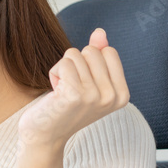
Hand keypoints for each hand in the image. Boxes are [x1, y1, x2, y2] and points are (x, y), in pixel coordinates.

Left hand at [18, 27, 129, 150]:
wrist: (45, 136)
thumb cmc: (65, 107)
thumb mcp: (88, 82)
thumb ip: (98, 56)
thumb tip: (99, 32)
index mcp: (122, 94)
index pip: (108, 51)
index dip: (90, 62)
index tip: (83, 85)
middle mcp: (112, 96)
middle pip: (91, 51)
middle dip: (75, 64)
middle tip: (70, 89)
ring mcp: (95, 96)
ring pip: (75, 55)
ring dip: (63, 70)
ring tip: (62, 92)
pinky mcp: (75, 94)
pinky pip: (64, 63)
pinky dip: (54, 74)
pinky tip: (55, 93)